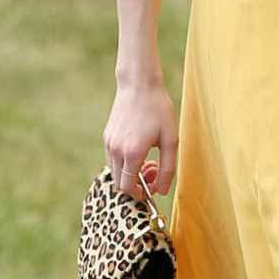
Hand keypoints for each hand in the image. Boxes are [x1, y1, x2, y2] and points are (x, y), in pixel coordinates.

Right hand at [103, 81, 177, 199]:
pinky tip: (139, 150)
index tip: (154, 186)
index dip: (142, 193)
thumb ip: (168, 169)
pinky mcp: (107, 136)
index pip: (129, 188)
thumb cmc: (158, 110)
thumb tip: (162, 191)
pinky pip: (112, 160)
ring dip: (130, 174)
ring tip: (149, 160)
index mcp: (133, 153)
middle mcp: (116, 150)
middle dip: (137, 185)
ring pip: (115, 172)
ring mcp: (109, 143)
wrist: (139, 85)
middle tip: (154, 170)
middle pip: (120, 184)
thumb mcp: (171, 140)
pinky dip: (124, 163)